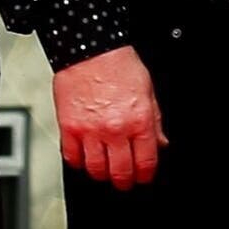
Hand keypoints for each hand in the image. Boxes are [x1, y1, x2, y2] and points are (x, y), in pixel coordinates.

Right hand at [55, 44, 165, 188]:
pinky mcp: (69, 128)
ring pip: (96, 170)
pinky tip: (85, 157)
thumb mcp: (148, 90)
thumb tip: (159, 143)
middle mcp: (115, 129)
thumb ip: (155, 121)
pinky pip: (73, 159)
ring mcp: (90, 131)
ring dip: (102, 174)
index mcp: (139, 121)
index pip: (145, 163)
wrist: (90, 48)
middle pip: (120, 172)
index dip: (145, 176)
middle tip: (124, 180)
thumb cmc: (118, 64)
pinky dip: (79, 162)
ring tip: (105, 169)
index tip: (143, 177)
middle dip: (124, 181)